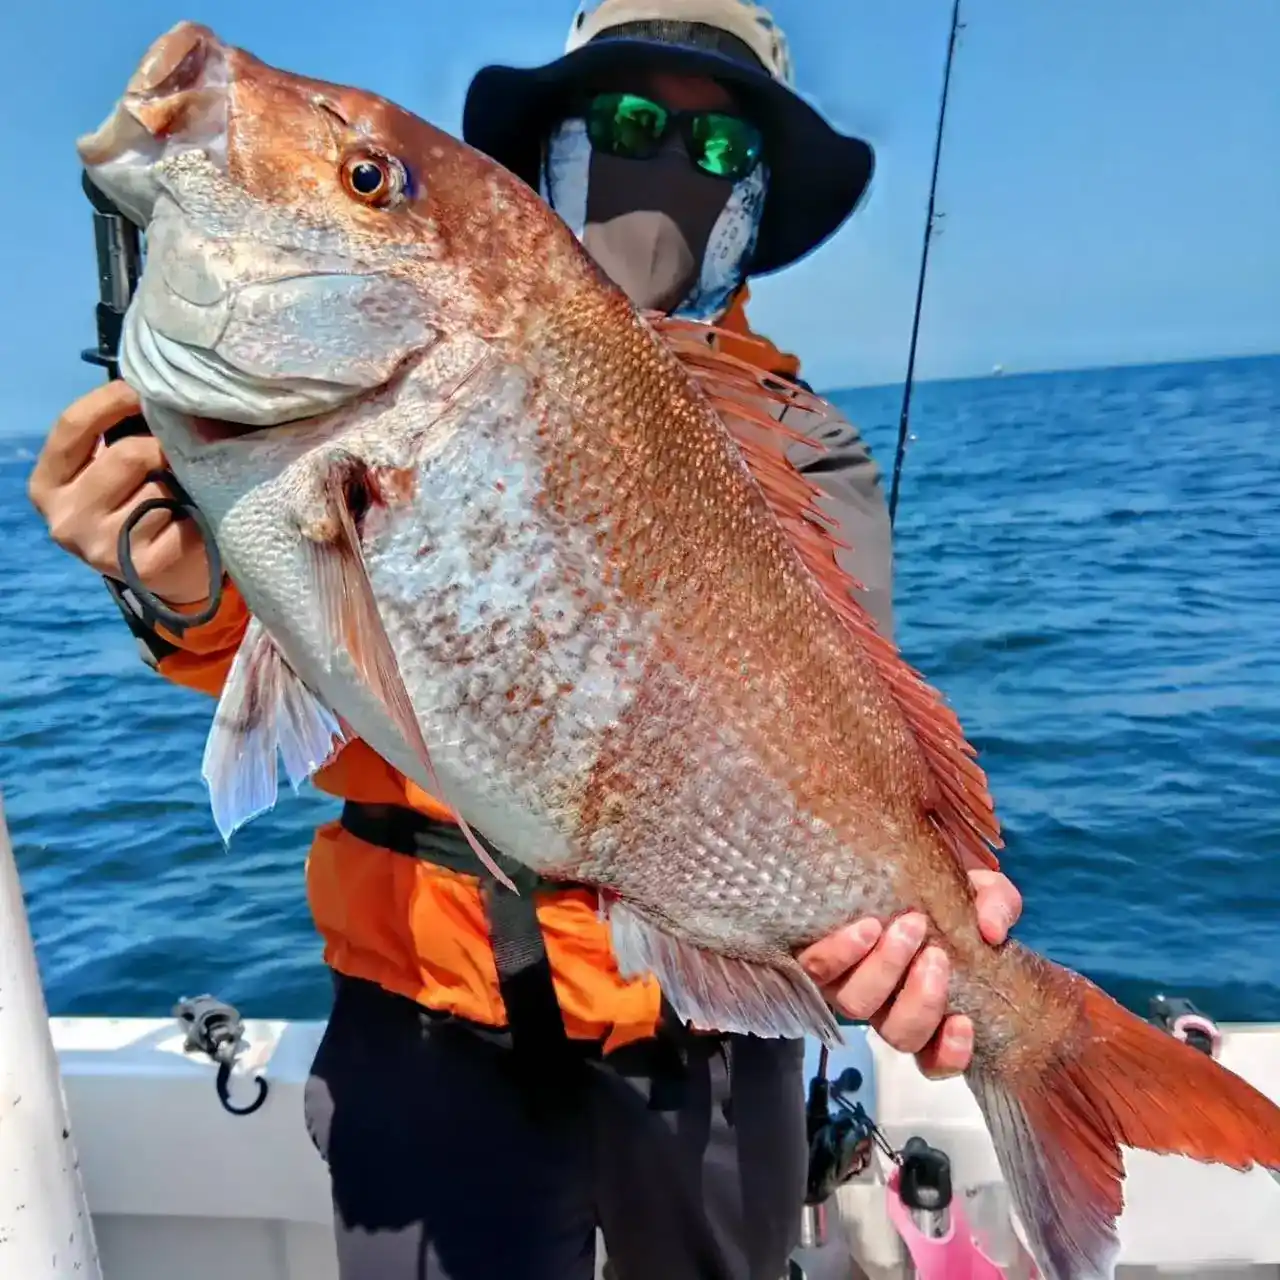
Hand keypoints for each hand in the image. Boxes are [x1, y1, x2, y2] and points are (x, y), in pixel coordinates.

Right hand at [27, 383, 210, 606]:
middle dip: (162, 445)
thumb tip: (154, 388)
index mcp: (48, 484)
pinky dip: (198, 511)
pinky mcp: (142, 566)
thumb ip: (117, 433)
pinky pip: (183, 518)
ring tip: (187, 489)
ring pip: (159, 487)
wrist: (168, 572)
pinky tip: (196, 517)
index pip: (73, 425)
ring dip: (182, 481)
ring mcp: (102, 547)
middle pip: (127, 455)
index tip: (146, 386)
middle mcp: (66, 518)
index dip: (112, 398)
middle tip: (186, 446)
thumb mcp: (112, 467)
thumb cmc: (139, 502)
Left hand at [797, 864, 1021, 1078]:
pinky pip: (816, 971)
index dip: (948, 1054)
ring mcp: (847, 985)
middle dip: (921, 1000)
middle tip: (936, 954)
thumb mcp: (982, 891)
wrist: (884, 860)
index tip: (963, 1021)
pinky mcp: (816, 959)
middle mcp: (885, 1005)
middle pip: (898, 1034)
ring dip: (885, 969)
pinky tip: (867, 927)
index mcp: (927, 1005)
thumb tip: (991, 931)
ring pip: (857, 1006)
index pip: (935, 1059)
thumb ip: (997, 906)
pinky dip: (842, 953)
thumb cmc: (937, 888)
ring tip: (909, 926)